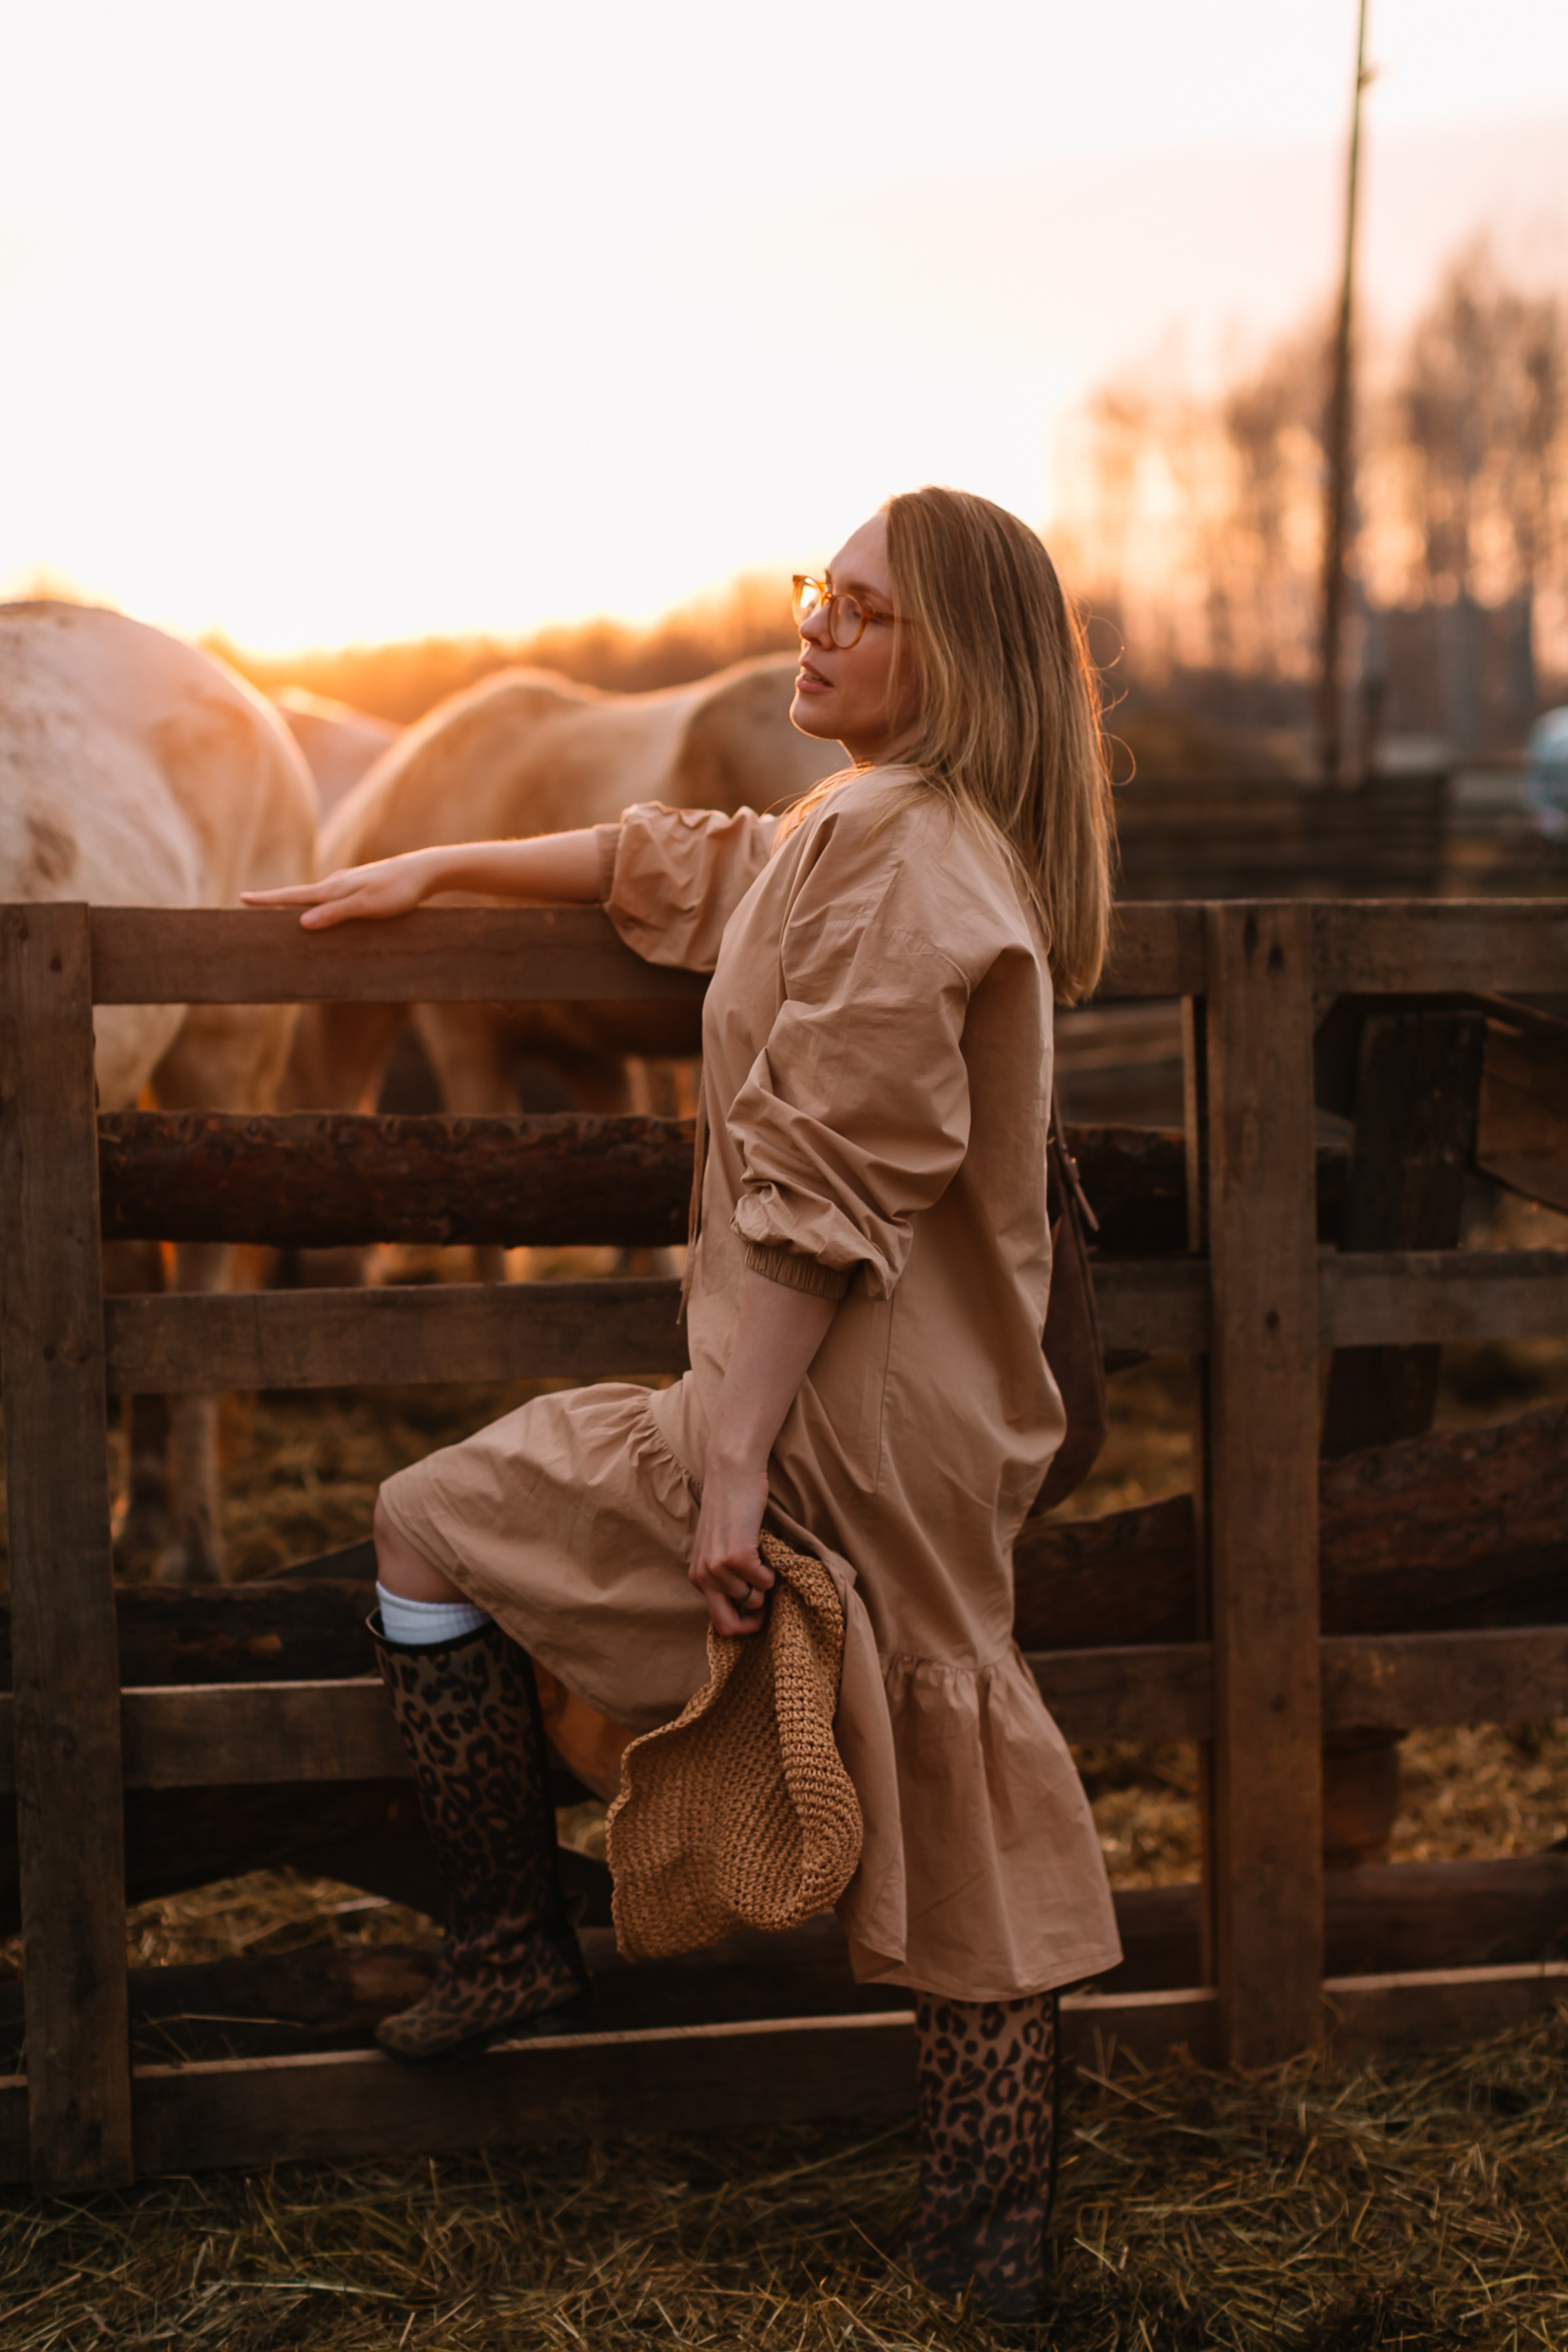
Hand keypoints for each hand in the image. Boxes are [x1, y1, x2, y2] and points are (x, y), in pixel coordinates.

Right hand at [241, 849, 441, 928]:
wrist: (426, 870)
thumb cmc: (399, 891)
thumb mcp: (367, 906)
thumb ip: (335, 914)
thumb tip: (302, 923)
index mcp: (334, 888)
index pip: (292, 895)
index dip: (267, 899)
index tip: (242, 897)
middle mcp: (338, 883)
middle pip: (300, 895)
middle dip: (276, 901)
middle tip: (252, 904)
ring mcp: (350, 884)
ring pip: (317, 896)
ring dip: (298, 904)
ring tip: (281, 913)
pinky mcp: (364, 887)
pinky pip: (334, 899)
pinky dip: (321, 905)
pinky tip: (326, 911)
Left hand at [688, 1451, 772, 1637]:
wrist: (731, 1475)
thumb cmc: (730, 1508)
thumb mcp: (718, 1548)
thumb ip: (724, 1576)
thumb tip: (748, 1607)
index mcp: (697, 1577)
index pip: (719, 1623)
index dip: (744, 1624)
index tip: (758, 1610)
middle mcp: (702, 1576)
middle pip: (728, 1626)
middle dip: (752, 1622)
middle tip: (767, 1602)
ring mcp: (718, 1568)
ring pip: (753, 1599)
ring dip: (764, 1583)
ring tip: (761, 1558)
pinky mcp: (737, 1557)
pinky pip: (764, 1581)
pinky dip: (771, 1570)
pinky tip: (764, 1550)